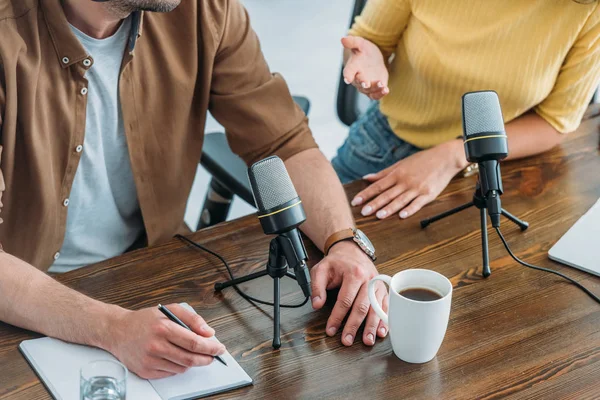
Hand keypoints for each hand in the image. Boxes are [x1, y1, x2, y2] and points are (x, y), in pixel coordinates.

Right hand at [106, 303, 225, 378]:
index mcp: (163, 328)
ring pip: (182, 367)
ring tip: (191, 353)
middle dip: (206, 358)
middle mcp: (156, 346)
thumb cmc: (145, 320)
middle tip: (213, 356)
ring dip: (191, 361)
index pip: (194, 343)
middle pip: (190, 358)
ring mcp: (150, 361)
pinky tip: (174, 356)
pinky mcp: (146, 371)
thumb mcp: (169, 310)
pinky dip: (178, 366)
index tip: (219, 348)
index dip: (211, 348)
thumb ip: (192, 319)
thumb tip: (209, 333)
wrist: (117, 331)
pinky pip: (170, 373)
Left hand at [311, 241, 387, 345]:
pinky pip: (386, 306)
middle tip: (347, 341)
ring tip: (367, 341)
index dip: (337, 317)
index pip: (345, 300)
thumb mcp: (321, 270)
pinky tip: (382, 332)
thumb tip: (316, 305)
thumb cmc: (336, 262)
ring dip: (372, 326)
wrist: (352, 251)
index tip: (331, 330)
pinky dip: (384, 320)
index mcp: (353, 274)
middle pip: (362, 307)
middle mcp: (368, 280)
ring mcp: (377, 285)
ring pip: (376, 308)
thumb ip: (317, 287)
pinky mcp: (382, 290)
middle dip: (354, 326)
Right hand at [342, 36, 389, 99]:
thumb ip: (353, 42)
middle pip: (359, 83)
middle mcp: (358, 78)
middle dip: (363, 84)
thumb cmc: (364, 51)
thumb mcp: (360, 43)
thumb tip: (343, 39)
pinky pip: (376, 95)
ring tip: (382, 86)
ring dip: (375, 89)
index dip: (347, 75)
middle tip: (366, 84)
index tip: (347, 79)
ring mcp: (366, 85)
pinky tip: (386, 90)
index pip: (348, 72)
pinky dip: (380, 94)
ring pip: (368, 91)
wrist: (371, 59)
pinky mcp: (375, 88)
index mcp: (353, 67)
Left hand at [351, 140, 468, 218]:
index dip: (366, 194)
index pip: (378, 186)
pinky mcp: (429, 194)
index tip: (355, 201)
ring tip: (379, 216)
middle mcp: (405, 181)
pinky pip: (418, 203)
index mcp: (397, 174)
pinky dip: (410, 209)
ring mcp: (417, 188)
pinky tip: (403, 215)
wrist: (445, 158)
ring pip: (400, 200)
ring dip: (389, 209)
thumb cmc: (422, 161)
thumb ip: (383, 173)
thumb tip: (367, 177)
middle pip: (387, 194)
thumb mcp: (401, 164)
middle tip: (363, 212)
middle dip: (374, 203)